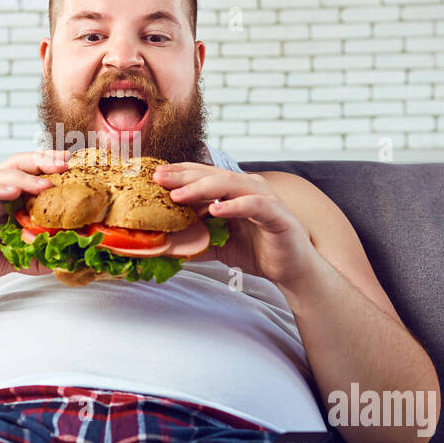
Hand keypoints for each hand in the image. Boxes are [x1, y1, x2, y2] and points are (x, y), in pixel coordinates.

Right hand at [0, 149, 69, 285]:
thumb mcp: (21, 258)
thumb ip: (44, 253)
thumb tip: (73, 257)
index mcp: (9, 198)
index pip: (32, 173)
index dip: (52, 166)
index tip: (75, 166)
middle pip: (19, 164)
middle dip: (43, 160)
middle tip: (65, 163)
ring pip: (1, 174)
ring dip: (25, 176)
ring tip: (45, 184)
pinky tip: (13, 192)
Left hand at [152, 163, 317, 290]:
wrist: (290, 269)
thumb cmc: (256, 251)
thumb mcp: (217, 246)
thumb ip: (194, 242)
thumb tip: (162, 246)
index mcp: (233, 191)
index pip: (203, 175)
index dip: (178, 173)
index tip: (153, 175)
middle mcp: (249, 188)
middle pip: (212, 175)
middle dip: (183, 176)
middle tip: (158, 178)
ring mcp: (264, 198)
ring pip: (231, 184)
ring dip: (203, 187)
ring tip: (179, 195)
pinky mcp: (278, 215)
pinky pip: (255, 205)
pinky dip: (234, 206)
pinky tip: (216, 209)